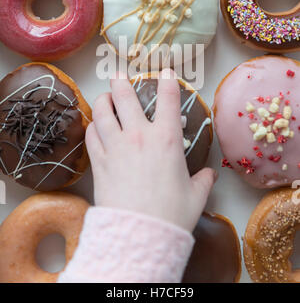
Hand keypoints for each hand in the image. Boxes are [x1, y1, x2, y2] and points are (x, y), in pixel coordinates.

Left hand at [85, 69, 216, 232]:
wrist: (139, 234)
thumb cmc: (171, 215)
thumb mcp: (195, 197)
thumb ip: (203, 181)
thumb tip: (209, 176)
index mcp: (167, 139)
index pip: (168, 99)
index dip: (168, 80)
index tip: (166, 71)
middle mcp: (139, 136)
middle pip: (125, 97)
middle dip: (120, 81)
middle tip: (118, 75)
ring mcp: (116, 146)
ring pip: (103, 112)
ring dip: (103, 99)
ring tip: (105, 96)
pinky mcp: (100, 161)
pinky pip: (92, 135)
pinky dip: (93, 126)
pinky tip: (95, 126)